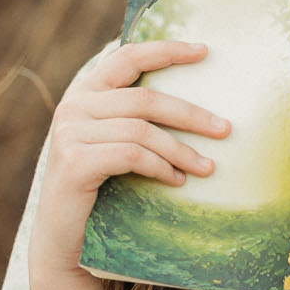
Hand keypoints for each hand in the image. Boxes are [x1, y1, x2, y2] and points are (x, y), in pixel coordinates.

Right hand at [30, 40, 231, 272]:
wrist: (63, 238)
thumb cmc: (98, 189)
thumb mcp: (112, 143)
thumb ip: (133, 118)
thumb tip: (193, 106)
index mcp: (84, 93)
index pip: (127, 57)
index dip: (166, 50)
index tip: (204, 51)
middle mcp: (72, 106)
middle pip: (144, 99)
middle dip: (190, 115)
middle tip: (225, 129)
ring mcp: (70, 133)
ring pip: (142, 131)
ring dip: (181, 150)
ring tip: (206, 167)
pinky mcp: (75, 162)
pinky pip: (132, 156)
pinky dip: (161, 167)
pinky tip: (177, 180)